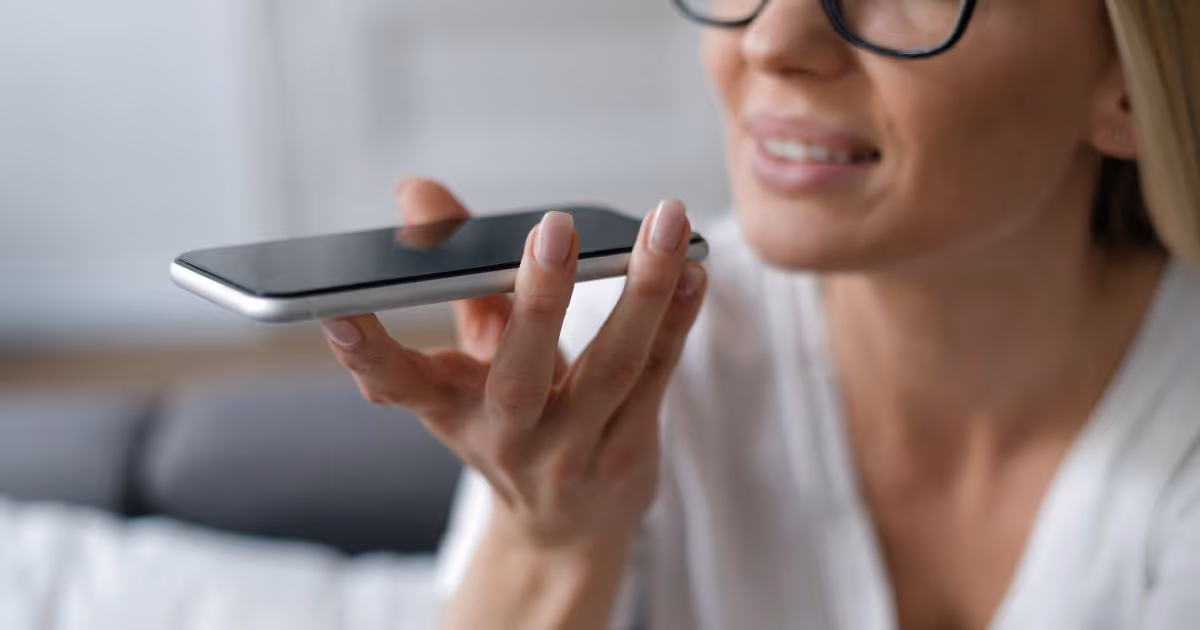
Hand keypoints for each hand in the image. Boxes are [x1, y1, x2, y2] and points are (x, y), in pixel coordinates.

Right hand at [320, 178, 706, 551]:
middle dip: (538, 301)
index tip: (334, 309)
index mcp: (452, 412)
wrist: (566, 528)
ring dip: (642, 294)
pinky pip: (659, 376)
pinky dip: (678, 318)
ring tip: (663, 223)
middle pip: (519, 376)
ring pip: (612, 369)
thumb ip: (456, 273)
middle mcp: (509, 438)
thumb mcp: (470, 359)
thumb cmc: (513, 422)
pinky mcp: (630, 452)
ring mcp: (574, 452)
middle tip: (552, 228)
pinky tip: (694, 267)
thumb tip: (416, 190)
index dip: (362, 351)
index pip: (396, 384)